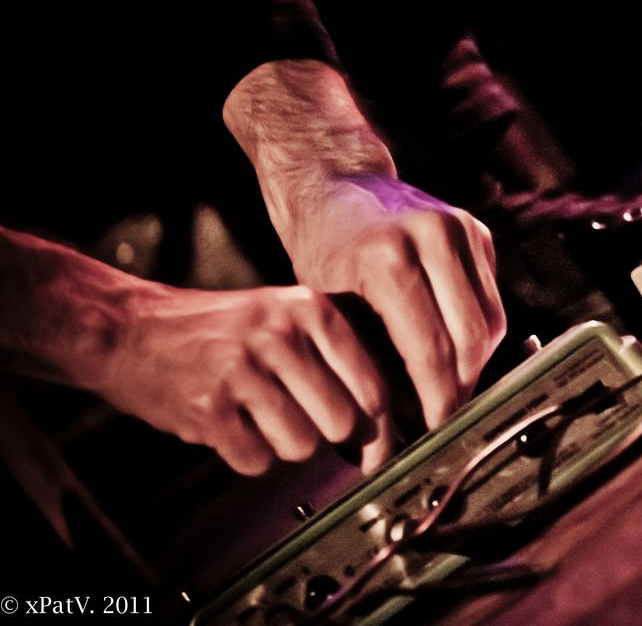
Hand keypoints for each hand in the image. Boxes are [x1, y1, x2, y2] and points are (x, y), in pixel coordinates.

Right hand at [99, 283, 395, 474]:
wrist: (130, 328)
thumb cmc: (220, 330)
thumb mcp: (284, 315)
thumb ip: (335, 356)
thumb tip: (383, 423)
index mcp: (311, 309)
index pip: (373, 386)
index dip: (380, 429)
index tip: (377, 450)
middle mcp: (282, 335)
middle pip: (342, 423)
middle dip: (324, 434)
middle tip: (297, 420)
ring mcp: (244, 369)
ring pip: (302, 446)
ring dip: (282, 444)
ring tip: (256, 415)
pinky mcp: (210, 406)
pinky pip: (257, 460)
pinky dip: (246, 454)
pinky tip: (229, 424)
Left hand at [224, 60, 506, 430]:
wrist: (338, 181)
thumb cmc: (323, 248)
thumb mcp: (329, 308)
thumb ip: (363, 365)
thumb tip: (380, 440)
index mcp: (387, 258)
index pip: (430, 350)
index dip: (437, 399)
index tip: (435, 431)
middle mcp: (432, 236)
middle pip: (469, 339)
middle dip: (461, 388)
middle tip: (446, 420)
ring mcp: (461, 229)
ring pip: (490, 322)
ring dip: (476, 364)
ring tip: (451, 391)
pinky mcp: (478, 230)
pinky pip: (492, 299)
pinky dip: (479, 334)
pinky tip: (456, 354)